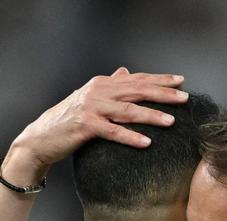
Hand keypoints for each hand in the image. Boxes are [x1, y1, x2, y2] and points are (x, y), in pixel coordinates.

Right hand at [2, 68, 188, 183]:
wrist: (41, 138)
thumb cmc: (68, 122)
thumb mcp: (91, 100)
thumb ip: (110, 86)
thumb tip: (125, 72)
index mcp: (102, 83)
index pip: (136, 79)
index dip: (159, 79)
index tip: (180, 81)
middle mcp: (98, 91)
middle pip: (137, 90)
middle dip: (163, 94)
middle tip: (184, 98)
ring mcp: (91, 107)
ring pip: (128, 110)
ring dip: (151, 115)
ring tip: (171, 121)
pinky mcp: (85, 126)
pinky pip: (113, 132)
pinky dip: (130, 137)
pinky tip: (146, 142)